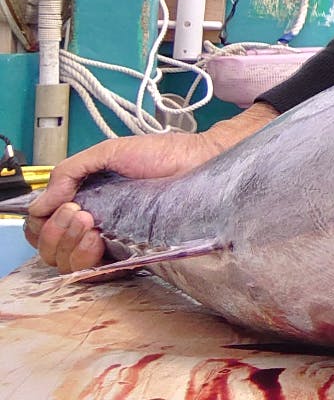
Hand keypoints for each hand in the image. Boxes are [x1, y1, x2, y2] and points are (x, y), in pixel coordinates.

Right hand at [23, 102, 278, 272]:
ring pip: (66, 264)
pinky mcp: (130, 256)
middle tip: (80, 214)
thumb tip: (39, 204)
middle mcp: (95, 225)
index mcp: (87, 201)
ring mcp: (111, 242)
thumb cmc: (165, 155)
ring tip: (90, 223)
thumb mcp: (110, 152)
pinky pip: (96, 273)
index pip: (45, 227)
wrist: (201, 162)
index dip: (44, 224)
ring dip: (68, 244)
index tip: (65, 207)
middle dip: (55, 233)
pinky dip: (85, 258)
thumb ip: (71, 171)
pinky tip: (98, 239)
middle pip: (50, 250)